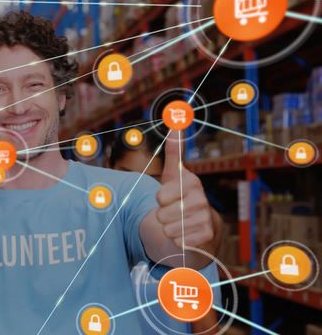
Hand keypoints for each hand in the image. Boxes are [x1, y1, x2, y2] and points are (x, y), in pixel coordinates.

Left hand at [155, 134, 213, 249]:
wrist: (203, 225)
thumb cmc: (182, 197)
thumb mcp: (176, 175)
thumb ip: (173, 152)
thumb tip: (174, 123)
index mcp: (192, 183)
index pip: (159, 197)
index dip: (159, 200)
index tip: (168, 197)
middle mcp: (201, 199)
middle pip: (162, 215)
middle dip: (162, 217)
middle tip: (173, 213)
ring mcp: (205, 218)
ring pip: (168, 230)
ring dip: (169, 229)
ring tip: (179, 223)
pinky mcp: (207, 236)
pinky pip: (178, 242)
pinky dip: (178, 241)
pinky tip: (186, 235)